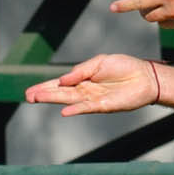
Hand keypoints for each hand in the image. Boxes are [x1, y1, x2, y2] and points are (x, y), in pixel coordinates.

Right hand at [25, 54, 159, 115]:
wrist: (145, 76)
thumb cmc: (124, 67)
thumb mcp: (100, 62)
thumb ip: (81, 70)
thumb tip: (63, 80)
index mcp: (83, 79)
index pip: (60, 84)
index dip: (45, 87)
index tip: (30, 91)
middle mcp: (85, 91)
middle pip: (61, 93)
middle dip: (44, 94)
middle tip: (28, 96)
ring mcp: (93, 99)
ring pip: (69, 100)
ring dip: (53, 100)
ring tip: (37, 99)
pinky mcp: (104, 106)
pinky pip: (87, 108)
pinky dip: (76, 110)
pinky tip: (64, 111)